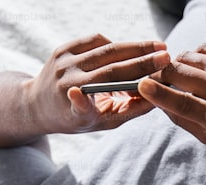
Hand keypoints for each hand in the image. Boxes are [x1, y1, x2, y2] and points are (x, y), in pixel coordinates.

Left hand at [24, 34, 170, 133]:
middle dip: (140, 60)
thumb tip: (157, 99)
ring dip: (134, 47)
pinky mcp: (63, 49)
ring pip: (105, 50)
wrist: (40, 103)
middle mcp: (65, 84)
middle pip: (108, 67)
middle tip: (165, 55)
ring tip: (157, 47)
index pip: (80, 105)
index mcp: (71, 110)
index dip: (80, 101)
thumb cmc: (78, 117)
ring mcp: (63, 63)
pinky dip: (115, 45)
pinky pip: (95, 40)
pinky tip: (130, 50)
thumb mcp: (102, 122)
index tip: (86, 92)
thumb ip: (128, 112)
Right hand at [137, 44, 205, 149]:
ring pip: (188, 56)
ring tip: (184, 76)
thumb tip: (158, 101)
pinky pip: (205, 47)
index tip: (142, 85)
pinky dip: (197, 56)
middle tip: (159, 80)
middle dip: (162, 75)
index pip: (178, 101)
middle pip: (178, 73)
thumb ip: (183, 120)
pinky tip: (202, 68)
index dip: (156, 93)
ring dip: (179, 65)